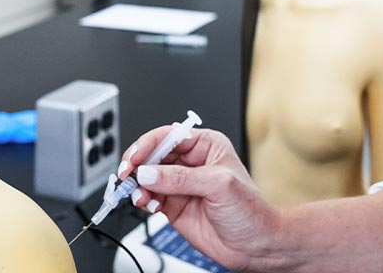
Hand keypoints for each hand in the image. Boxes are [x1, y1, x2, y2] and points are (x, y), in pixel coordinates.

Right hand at [117, 127, 281, 270]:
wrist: (255, 246)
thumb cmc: (250, 211)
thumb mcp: (218, 185)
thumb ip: (181, 178)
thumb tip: (148, 173)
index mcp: (205, 146)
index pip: (169, 136)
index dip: (148, 145)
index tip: (135, 158)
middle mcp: (190, 162)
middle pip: (153, 155)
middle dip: (138, 165)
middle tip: (127, 176)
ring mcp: (179, 184)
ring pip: (147, 177)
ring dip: (138, 185)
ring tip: (140, 195)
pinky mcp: (172, 205)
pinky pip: (149, 197)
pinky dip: (143, 200)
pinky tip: (148, 204)